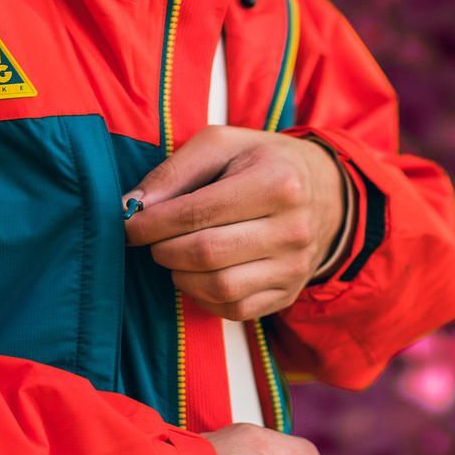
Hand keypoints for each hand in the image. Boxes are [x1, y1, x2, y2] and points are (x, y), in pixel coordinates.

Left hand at [124, 127, 350, 321]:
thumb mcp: (223, 145)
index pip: (199, 213)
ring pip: (219, 288)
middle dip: (163, 249)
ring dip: (180, 275)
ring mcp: (294, 267)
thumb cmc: (262, 163)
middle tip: (152, 239)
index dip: (153, 223)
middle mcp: (292, 230)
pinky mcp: (288, 294)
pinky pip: (233, 310)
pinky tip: (198, 274)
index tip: (130, 224)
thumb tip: (132, 206)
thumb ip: (175, 170)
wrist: (325, 194)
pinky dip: (202, 297)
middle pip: (206, 254)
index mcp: (277, 183)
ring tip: (175, 255)